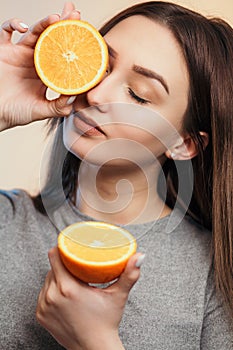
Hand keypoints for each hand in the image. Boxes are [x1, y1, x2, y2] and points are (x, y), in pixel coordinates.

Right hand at [0, 2, 79, 130]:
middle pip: (52, 38)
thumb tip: (74, 99)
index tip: (86, 37)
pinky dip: (13, 24)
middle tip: (75, 15)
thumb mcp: (40, 111)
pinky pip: (6, 31)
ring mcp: (19, 54)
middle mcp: (35, 61)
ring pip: (34, 32)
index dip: (73, 44)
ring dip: (45, 23)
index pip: (63, 55)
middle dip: (64, 25)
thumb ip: (57, 107)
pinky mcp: (3, 50)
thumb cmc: (16, 112)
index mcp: (47, 73)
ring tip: (56, 18)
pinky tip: (23, 27)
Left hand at [36, 247, 142, 349]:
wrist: (93, 348)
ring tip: (71, 276)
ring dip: (57, 276)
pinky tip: (62, 292)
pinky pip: (43, 294)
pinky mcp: (41, 315)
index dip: (61, 248)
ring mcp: (45, 306)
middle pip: (52, 267)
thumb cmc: (106, 322)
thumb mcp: (118, 296)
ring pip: (47, 280)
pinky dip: (51, 290)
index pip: (55, 256)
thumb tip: (140, 256)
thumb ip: (129, 275)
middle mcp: (52, 295)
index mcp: (68, 287)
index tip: (69, 247)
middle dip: (63, 263)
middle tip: (75, 262)